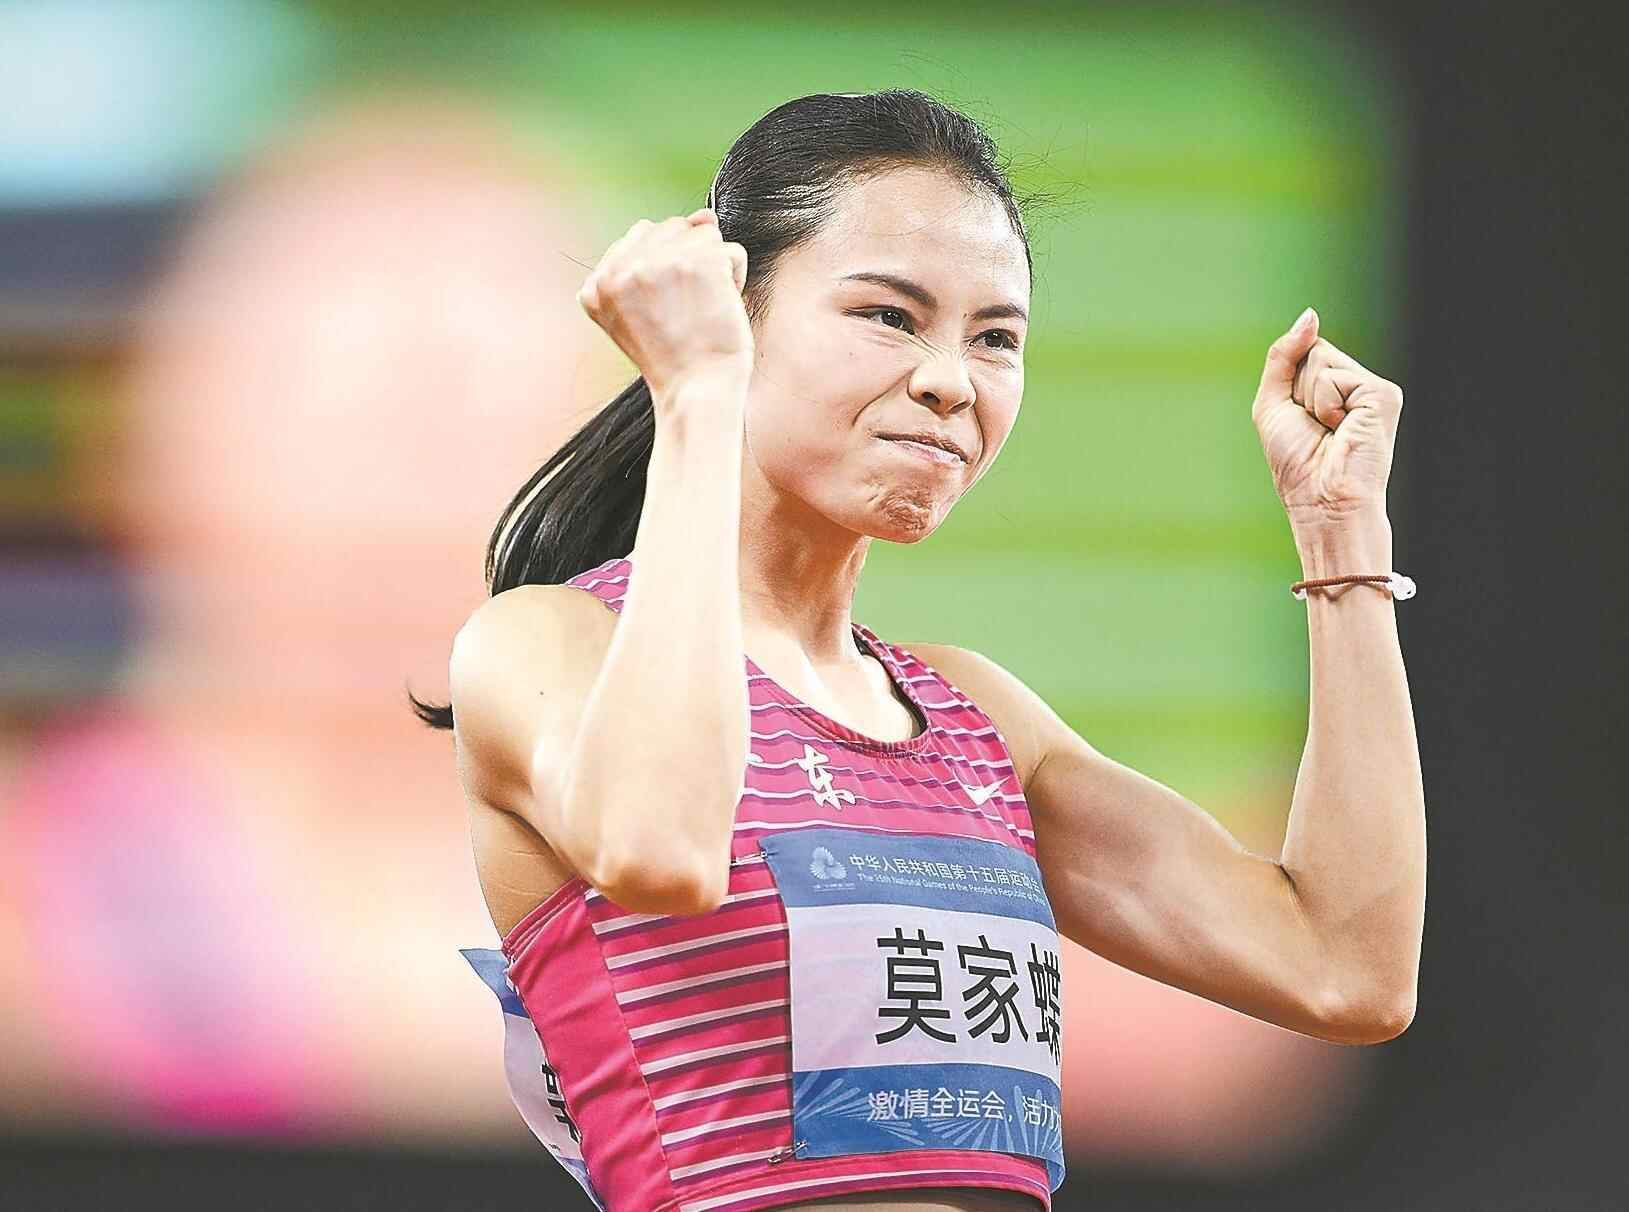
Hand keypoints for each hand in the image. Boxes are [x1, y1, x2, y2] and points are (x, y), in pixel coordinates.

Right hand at [576, 207, 752, 403]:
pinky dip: (735, 279)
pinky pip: (730, 250)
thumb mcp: (647, 311)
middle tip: (687, 311)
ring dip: (713, 269)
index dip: (666, 269)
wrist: (696, 394)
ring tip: (703, 309)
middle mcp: (620, 268)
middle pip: (670, 228)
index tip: (668, 309)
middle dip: (689, 262)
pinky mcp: (698, 261)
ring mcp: (658, 261)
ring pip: (702, 234)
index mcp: (595, 285)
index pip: (640, 237)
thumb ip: (660, 257)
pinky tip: (720, 309)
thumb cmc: (677, 359)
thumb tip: (705, 214)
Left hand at [1251, 308, 1403, 526]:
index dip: (1288, 385)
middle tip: (1314, 428)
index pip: (1303, 353)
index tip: (1300, 422)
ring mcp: (1372, 388)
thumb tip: (1311, 314)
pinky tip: (1341, 429)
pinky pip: (1333, 376)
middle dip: (1297, 391)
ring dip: (1310, 400)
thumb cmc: (1297, 463)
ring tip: (1328, 431)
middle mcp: (1357, 384)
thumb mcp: (1275, 403)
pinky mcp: (1383, 394)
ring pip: (1320, 360)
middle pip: (1311, 351)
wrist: (1321, 500)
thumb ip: (1285, 356)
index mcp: (1335, 388)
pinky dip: (1325, 404)